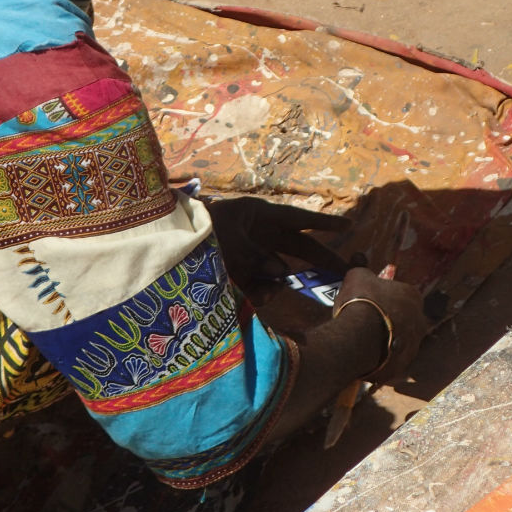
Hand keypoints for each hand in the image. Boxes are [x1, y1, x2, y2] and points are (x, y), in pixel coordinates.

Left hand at [205, 196, 349, 289]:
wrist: (161, 246)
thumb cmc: (193, 233)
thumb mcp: (227, 239)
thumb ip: (256, 256)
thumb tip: (281, 273)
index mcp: (256, 214)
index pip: (297, 218)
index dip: (322, 223)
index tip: (349, 224)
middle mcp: (257, 234)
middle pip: (296, 246)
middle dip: (319, 259)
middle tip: (344, 271)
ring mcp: (248, 255)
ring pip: (276, 272)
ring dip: (276, 283)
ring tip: (261, 291)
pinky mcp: (236, 275)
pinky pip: (259, 285)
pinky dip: (260, 293)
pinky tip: (253, 297)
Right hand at [332, 267, 426, 383]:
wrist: (358, 337)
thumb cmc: (361, 302)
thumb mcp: (358, 276)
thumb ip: (364, 274)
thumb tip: (363, 276)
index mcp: (413, 296)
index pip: (402, 294)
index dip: (385, 297)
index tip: (370, 301)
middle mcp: (419, 321)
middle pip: (404, 319)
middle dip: (389, 320)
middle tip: (367, 321)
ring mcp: (414, 345)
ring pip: (399, 341)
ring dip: (385, 340)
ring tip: (363, 340)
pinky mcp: (402, 366)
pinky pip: (390, 360)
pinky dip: (380, 358)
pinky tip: (364, 354)